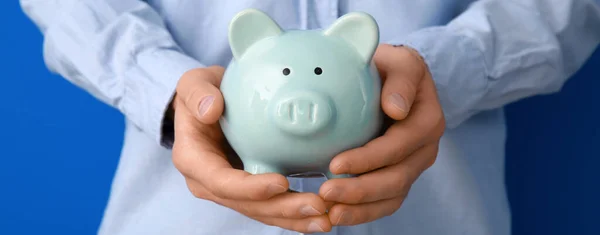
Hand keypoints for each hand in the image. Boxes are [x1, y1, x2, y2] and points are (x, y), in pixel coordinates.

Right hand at [171, 67, 331, 232]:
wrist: (204, 106)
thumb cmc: (200, 94)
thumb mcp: (192, 82)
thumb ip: (197, 93)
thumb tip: (210, 109)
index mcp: (194, 160)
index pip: (222, 182)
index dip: (251, 188)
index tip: (282, 182)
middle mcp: (210, 183)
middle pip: (248, 204)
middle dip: (283, 209)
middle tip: (317, 207)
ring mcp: (231, 191)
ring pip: (263, 212)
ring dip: (294, 219)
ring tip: (326, 219)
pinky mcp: (249, 191)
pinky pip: (272, 206)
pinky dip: (296, 214)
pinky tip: (321, 215)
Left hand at [319, 44, 445, 225]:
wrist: (395, 80)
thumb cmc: (392, 67)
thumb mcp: (401, 61)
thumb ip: (402, 79)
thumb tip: (396, 108)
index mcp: (426, 121)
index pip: (398, 145)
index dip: (368, 158)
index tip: (335, 163)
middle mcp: (425, 149)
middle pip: (396, 178)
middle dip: (360, 190)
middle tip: (326, 193)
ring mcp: (413, 166)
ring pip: (391, 196)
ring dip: (361, 208)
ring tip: (330, 212)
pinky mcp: (399, 177)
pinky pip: (385, 202)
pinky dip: (363, 213)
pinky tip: (337, 215)